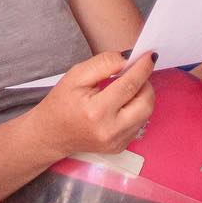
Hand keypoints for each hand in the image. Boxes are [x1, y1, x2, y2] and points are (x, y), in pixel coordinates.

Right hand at [32, 50, 155, 159]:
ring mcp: (116, 141)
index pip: (130, 85)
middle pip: (146, 102)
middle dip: (146, 83)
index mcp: (96, 111)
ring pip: (146, 113)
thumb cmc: (61, 103)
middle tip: (137, 72)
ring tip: (128, 87)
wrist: (51, 134)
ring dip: (143, 96)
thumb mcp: (76, 75)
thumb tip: (129, 58)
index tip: (150, 56)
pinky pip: (139, 123)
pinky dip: (136, 109)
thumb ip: (104, 63)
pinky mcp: (120, 146)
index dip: (143, 67)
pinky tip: (122, 104)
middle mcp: (109, 130)